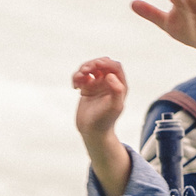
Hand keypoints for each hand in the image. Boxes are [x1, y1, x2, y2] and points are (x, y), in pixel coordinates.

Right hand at [71, 58, 132, 195]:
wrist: (93, 132)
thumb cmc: (106, 121)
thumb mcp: (115, 106)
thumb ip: (117, 90)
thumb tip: (111, 76)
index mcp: (120, 85)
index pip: (114, 66)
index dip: (105, 62)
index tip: (96, 65)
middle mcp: (110, 83)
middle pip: (101, 64)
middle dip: (91, 64)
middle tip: (84, 71)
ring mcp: (98, 85)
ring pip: (90, 69)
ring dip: (82, 70)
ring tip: (78, 80)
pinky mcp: (87, 89)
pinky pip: (81, 77)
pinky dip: (77, 77)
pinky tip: (75, 86)